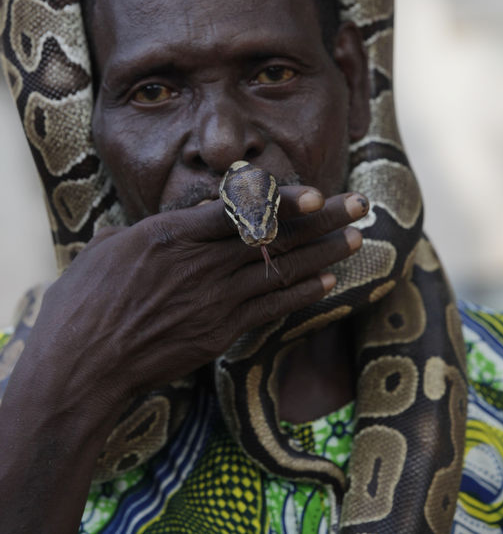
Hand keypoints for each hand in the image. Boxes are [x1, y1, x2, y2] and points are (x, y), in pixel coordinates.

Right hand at [24, 186, 367, 411]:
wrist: (81, 368)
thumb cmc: (82, 306)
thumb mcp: (103, 253)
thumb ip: (133, 235)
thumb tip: (129, 231)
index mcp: (172, 234)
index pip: (240, 211)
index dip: (284, 202)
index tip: (318, 195)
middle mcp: (201, 263)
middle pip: (273, 237)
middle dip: (323, 220)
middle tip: (360, 205)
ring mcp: (214, 299)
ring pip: (280, 270)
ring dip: (324, 253)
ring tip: (357, 239)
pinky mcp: (220, 331)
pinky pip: (271, 308)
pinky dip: (301, 292)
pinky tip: (328, 281)